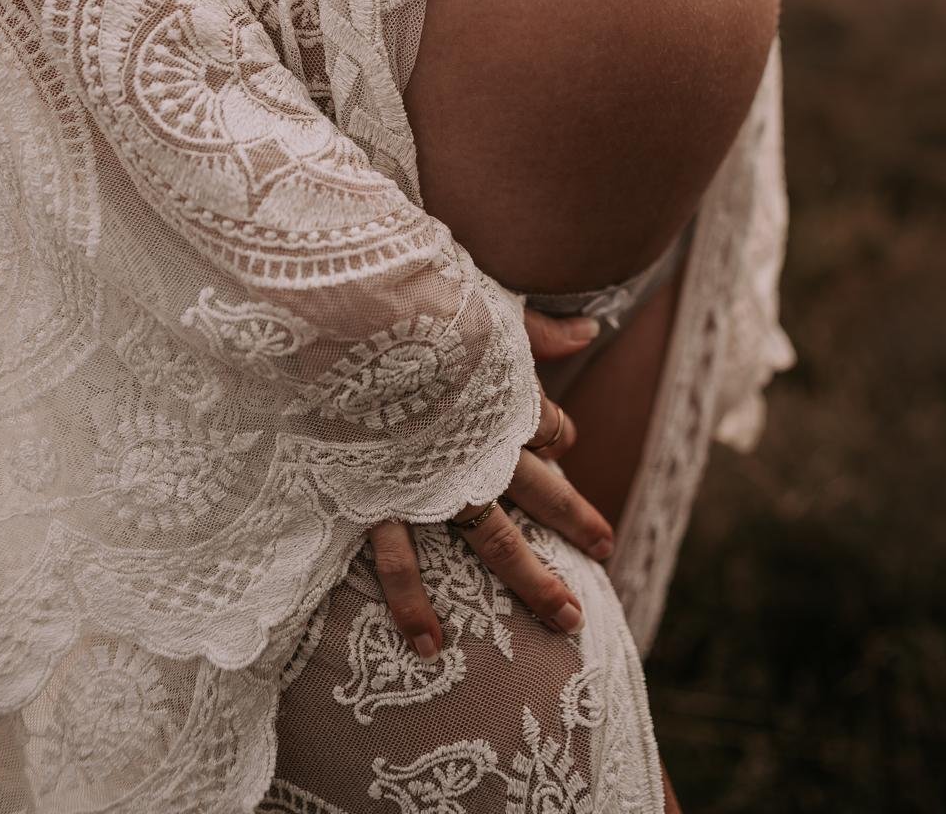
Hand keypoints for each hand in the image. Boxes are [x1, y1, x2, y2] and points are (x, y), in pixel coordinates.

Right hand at [368, 309, 609, 659]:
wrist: (337, 313)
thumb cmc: (410, 300)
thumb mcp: (481, 303)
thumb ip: (535, 329)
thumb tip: (591, 328)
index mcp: (502, 391)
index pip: (550, 425)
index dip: (558, 435)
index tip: (557, 443)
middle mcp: (477, 442)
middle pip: (541, 488)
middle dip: (576, 519)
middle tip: (608, 549)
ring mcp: (430, 477)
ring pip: (491, 537)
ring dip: (531, 579)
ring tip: (569, 617)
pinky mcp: (379, 496)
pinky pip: (399, 562)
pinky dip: (413, 604)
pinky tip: (432, 645)